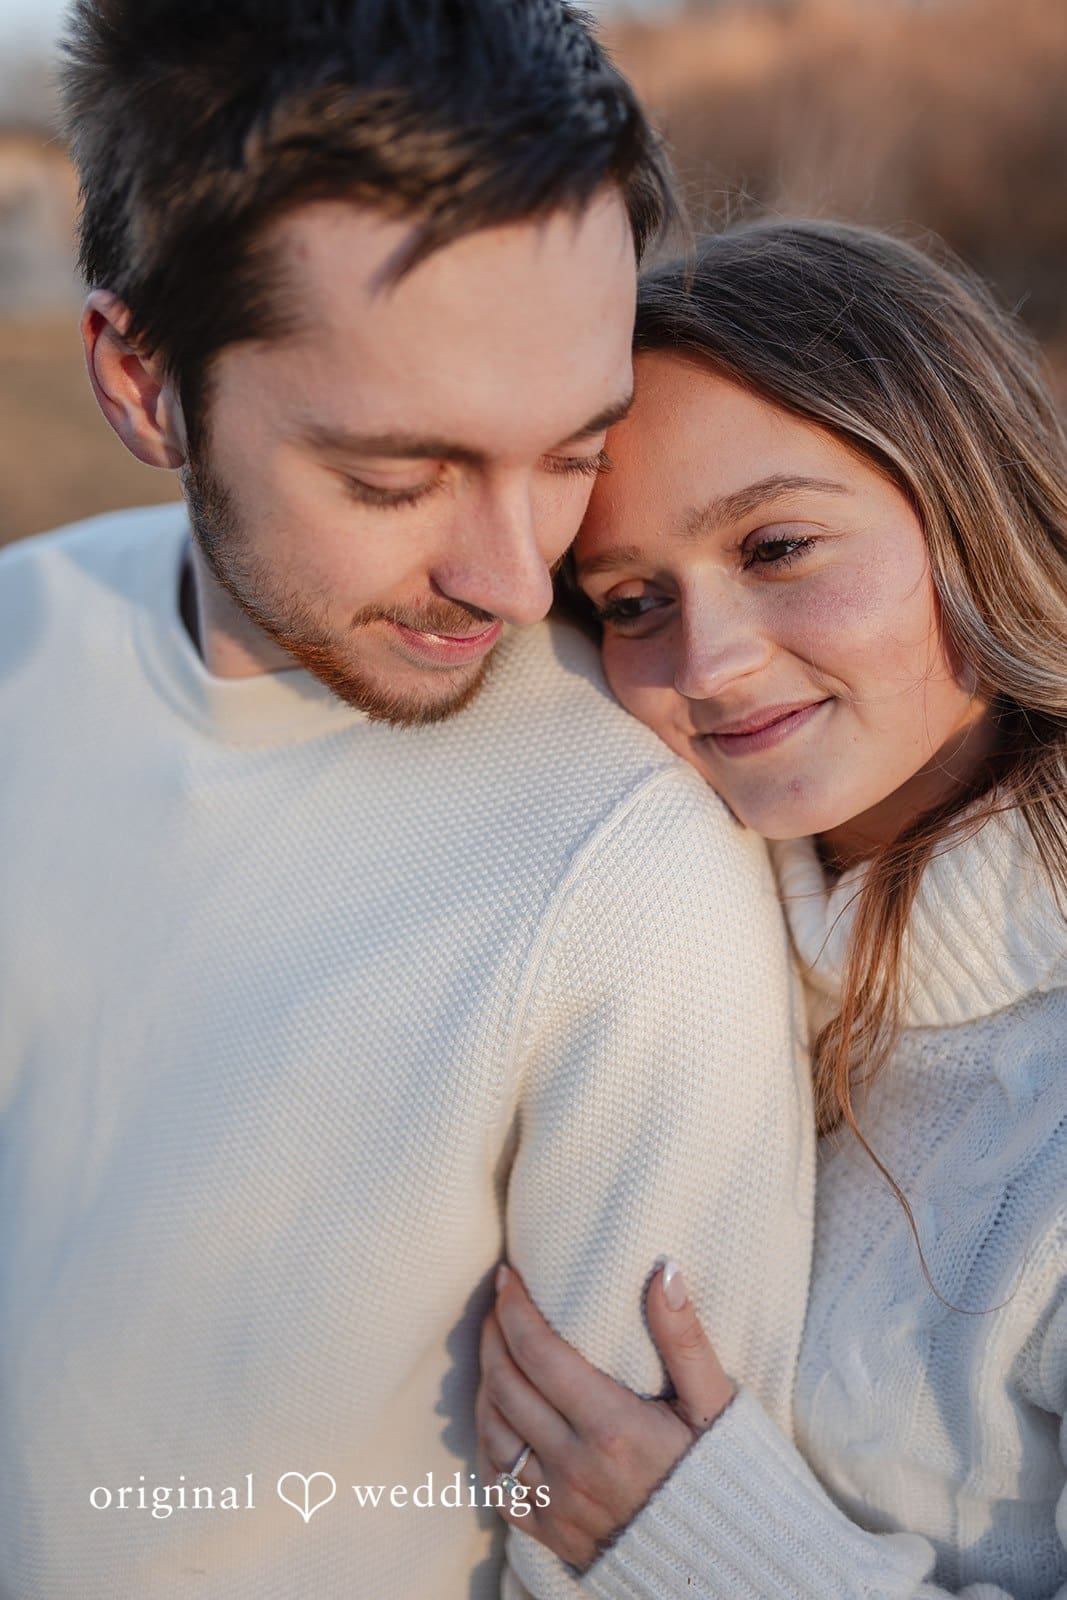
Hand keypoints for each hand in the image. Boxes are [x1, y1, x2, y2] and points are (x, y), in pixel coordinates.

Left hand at [475, 1259, 735, 1569]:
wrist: (725, 1560)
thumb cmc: (723, 1472)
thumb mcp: (715, 1402)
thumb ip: (684, 1337)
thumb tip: (664, 1270)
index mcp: (612, 1428)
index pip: (537, 1352)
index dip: (514, 1308)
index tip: (507, 1277)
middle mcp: (575, 1467)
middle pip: (505, 1386)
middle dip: (494, 1335)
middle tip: (499, 1306)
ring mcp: (559, 1505)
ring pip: (493, 1434)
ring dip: (486, 1385)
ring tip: (495, 1352)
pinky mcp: (552, 1535)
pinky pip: (498, 1486)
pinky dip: (488, 1446)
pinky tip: (497, 1418)